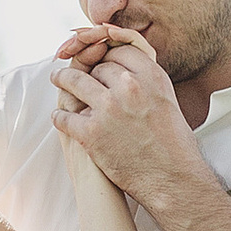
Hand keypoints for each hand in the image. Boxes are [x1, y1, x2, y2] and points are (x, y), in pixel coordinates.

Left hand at [49, 26, 207, 217]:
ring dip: (63, 80)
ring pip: (75, 82)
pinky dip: (59, 117)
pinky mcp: (91, 132)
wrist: (173, 178)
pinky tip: (59, 117)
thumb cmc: (173, 144)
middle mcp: (129, 86)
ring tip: (57, 79)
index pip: (119, 52)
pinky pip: (65, 116)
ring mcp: (108, 108)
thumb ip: (146, 82)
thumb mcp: (166, 100)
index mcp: (150, 76)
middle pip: (97, 67)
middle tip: (77, 75)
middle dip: (88, 72)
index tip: (98, 63)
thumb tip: (125, 70)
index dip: (106, 57)